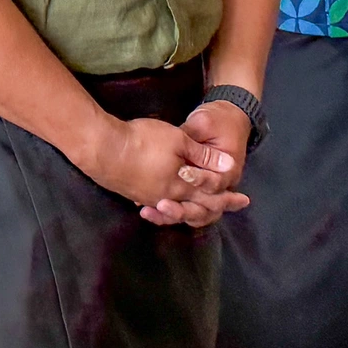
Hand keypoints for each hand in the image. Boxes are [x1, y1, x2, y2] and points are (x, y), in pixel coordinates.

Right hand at [80, 116, 248, 228]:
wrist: (104, 149)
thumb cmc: (144, 141)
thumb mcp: (179, 141)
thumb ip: (203, 156)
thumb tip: (228, 166)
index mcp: (181, 188)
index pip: (211, 197)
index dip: (228, 198)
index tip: (244, 200)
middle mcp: (167, 198)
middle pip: (196, 207)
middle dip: (215, 205)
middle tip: (232, 204)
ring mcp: (149, 197)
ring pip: (177, 207)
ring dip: (193, 206)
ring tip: (202, 205)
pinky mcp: (134, 192)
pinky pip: (159, 202)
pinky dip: (171, 203)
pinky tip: (169, 200)